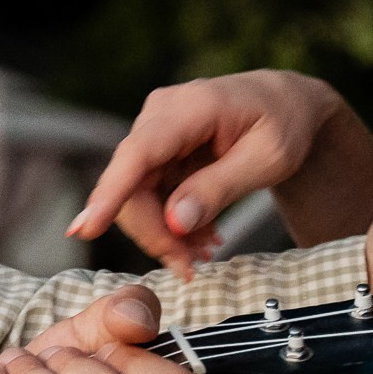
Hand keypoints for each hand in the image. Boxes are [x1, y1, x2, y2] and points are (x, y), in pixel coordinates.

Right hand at [67, 71, 369, 271]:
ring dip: (165, 233)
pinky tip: (201, 236)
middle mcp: (160, 115)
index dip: (110, 194)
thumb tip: (175, 222)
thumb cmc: (285, 124)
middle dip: (156, 234)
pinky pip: (149, 195)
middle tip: (191, 268)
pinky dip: (172, 222)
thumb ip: (220, 188)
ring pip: (136, 196)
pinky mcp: (156, 151)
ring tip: (205, 252)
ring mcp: (154, 132)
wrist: (287, 105)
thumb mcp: (268, 159)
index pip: (138, 154)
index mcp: (190, 108)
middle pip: (132, 185)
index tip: (85, 230)